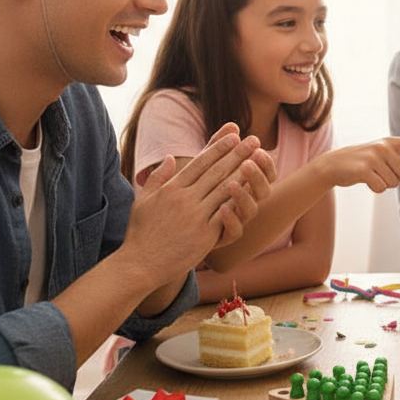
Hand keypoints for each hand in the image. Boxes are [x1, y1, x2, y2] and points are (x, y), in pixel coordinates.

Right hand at [124, 124, 274, 282]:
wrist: (140, 263)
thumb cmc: (141, 233)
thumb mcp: (143, 200)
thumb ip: (158, 177)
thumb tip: (169, 157)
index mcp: (171, 189)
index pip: (200, 163)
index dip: (218, 148)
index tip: (233, 135)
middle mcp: (184, 199)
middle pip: (216, 171)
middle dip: (237, 153)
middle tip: (254, 139)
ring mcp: (195, 216)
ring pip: (225, 189)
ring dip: (244, 172)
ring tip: (258, 159)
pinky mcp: (205, 234)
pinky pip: (226, 213)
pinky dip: (240, 200)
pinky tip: (254, 188)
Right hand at [319, 136, 399, 191]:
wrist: (332, 165)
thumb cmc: (362, 164)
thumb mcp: (383, 164)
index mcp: (390, 143)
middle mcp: (383, 147)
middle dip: (393, 179)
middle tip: (376, 172)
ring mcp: (373, 157)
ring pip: (392, 183)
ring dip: (382, 184)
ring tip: (369, 174)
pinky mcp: (364, 169)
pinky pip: (380, 187)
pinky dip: (374, 188)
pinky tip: (364, 180)